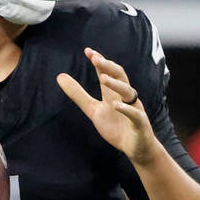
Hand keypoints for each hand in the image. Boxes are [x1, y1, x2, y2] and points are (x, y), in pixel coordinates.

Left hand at [57, 48, 157, 164]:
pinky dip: (126, 109)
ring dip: (116, 84)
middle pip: (120, 76)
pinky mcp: (140, 123)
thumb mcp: (93, 110)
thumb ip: (78, 95)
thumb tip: (59, 76)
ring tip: (103, 78)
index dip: (99, 62)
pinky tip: (115, 105)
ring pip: (128, 91)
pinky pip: (135, 114)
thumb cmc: (116, 127)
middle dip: (109, 66)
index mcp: (114, 93)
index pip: (107, 73)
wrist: (135, 148)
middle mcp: (125, 97)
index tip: (88, 51)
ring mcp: (134, 109)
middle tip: (96, 59)